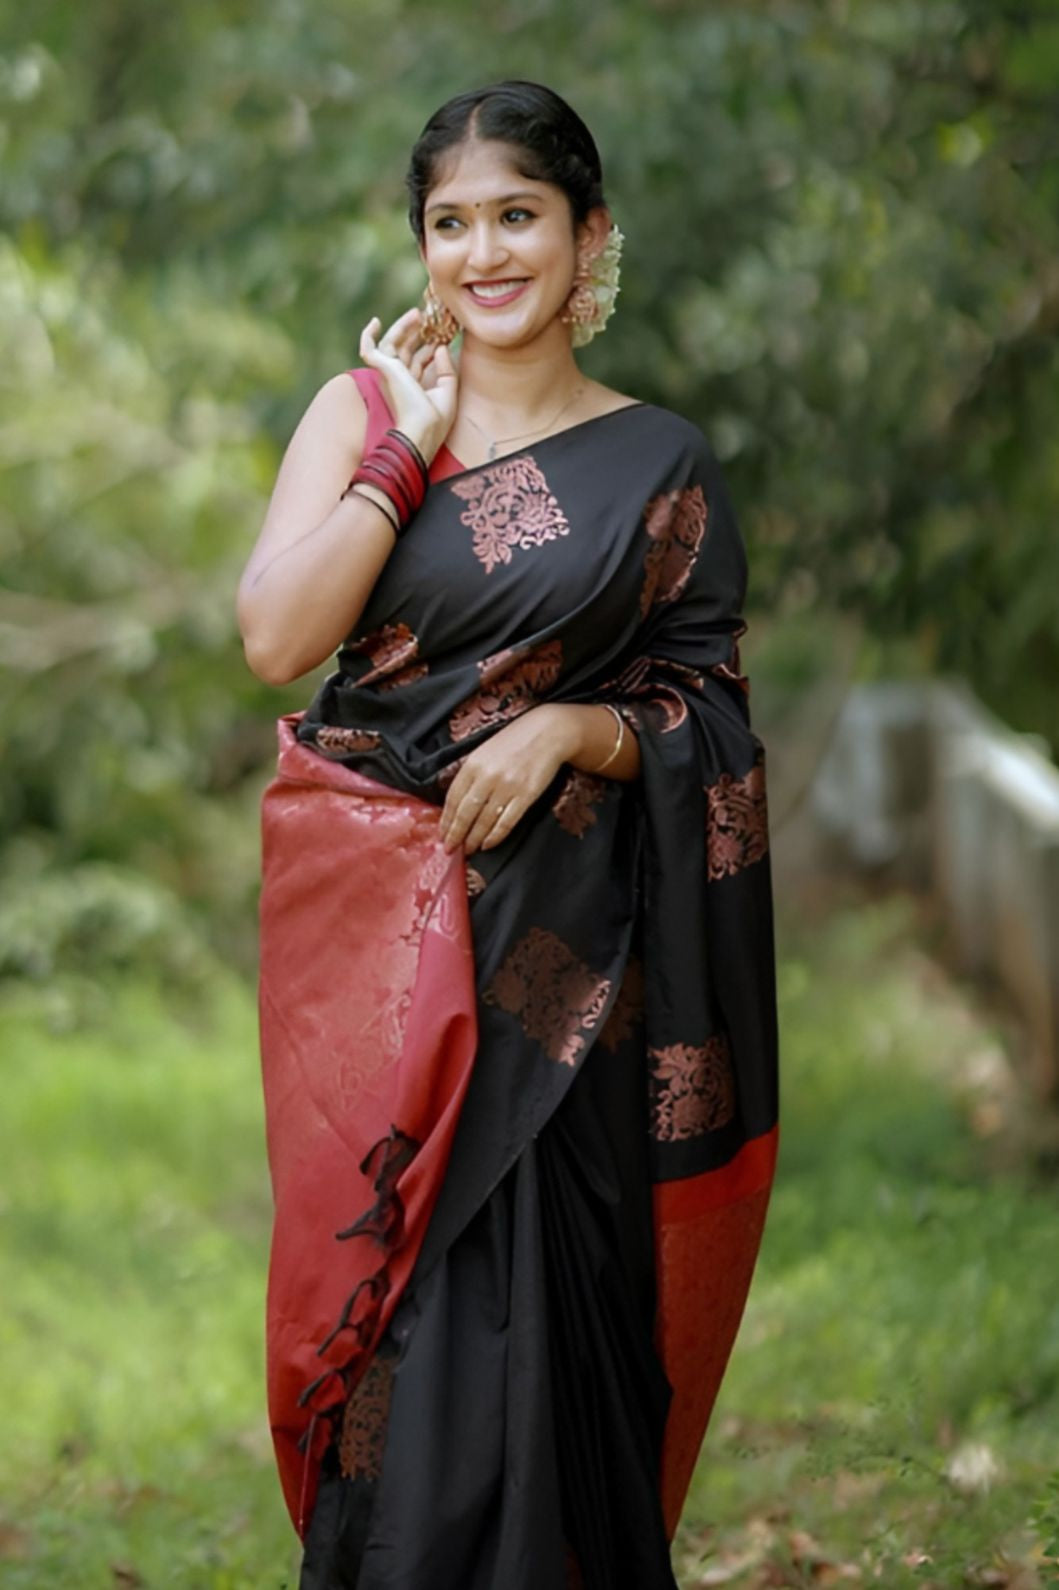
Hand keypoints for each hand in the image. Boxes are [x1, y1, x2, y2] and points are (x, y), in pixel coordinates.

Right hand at [359, 309, 458, 463]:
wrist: (421, 429)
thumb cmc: (435, 419)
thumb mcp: (448, 390)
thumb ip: (447, 369)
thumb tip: (441, 346)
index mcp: (416, 387)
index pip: (421, 360)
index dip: (431, 345)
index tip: (445, 331)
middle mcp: (402, 380)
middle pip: (407, 349)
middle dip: (418, 332)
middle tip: (430, 317)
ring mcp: (391, 374)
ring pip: (393, 343)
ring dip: (403, 327)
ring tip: (418, 313)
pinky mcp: (383, 369)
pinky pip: (369, 349)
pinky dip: (368, 335)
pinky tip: (375, 322)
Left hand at [439, 705, 578, 854]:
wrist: (548, 731)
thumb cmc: (515, 740)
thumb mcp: (485, 751)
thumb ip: (471, 773)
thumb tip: (457, 802)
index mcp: (473, 764)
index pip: (453, 798)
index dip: (446, 820)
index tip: (442, 834)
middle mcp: (487, 777)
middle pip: (466, 813)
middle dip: (456, 835)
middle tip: (450, 849)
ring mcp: (507, 787)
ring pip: (485, 821)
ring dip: (475, 839)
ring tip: (469, 849)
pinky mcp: (526, 795)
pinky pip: (506, 822)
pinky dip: (495, 837)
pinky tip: (488, 844)